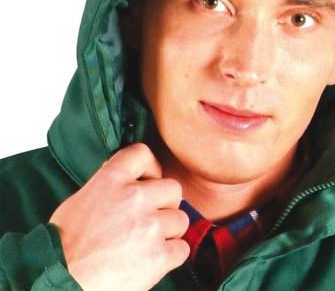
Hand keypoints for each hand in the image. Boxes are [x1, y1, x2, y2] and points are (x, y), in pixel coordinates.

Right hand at [50, 143, 189, 290]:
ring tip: (149, 243)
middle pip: (173, 188)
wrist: (57, 280)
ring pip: (181, 219)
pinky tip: (154, 260)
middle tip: (151, 218)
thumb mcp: (83, 199)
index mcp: (112, 179)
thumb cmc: (63, 244)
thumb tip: (130, 182)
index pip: (143, 153)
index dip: (151, 167)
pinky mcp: (158, 255)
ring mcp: (149, 226)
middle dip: (165, 204)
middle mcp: (135, 197)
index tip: (150, 180)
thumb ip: (111, 186)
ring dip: (169, 231)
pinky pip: (182, 248)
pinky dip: (171, 256)